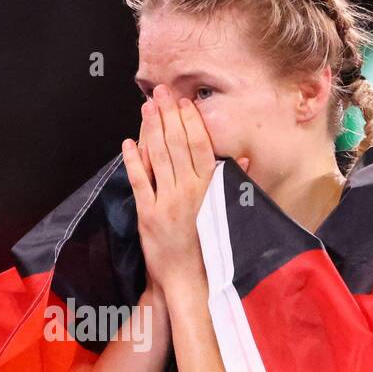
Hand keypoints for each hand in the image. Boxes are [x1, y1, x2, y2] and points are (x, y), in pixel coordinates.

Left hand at [121, 85, 217, 291]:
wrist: (188, 278)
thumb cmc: (209, 245)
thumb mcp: (225, 211)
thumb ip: (231, 183)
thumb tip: (242, 158)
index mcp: (209, 188)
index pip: (200, 146)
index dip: (191, 121)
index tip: (184, 103)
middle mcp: (189, 191)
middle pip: (177, 144)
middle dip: (168, 115)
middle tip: (161, 92)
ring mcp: (167, 202)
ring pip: (159, 157)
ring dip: (152, 129)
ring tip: (147, 108)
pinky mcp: (148, 214)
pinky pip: (140, 180)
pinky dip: (134, 160)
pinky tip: (129, 142)